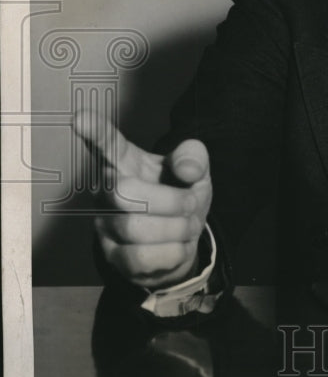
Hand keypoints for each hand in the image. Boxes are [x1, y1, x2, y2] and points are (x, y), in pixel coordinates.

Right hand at [74, 111, 211, 289]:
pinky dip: (172, 253)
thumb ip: (194, 158)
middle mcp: (107, 191)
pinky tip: (177, 245)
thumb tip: (187, 169)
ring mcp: (106, 225)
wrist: (184, 240)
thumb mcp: (196, 172)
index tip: (81, 118)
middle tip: (190, 203)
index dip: (96, 132)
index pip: (109, 144)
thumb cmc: (181, 196)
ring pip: (133, 228)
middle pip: (122, 193)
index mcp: (127, 163)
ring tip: (187, 225)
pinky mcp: (113, 257)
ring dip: (175, 228)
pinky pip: (140, 258)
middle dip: (169, 200)